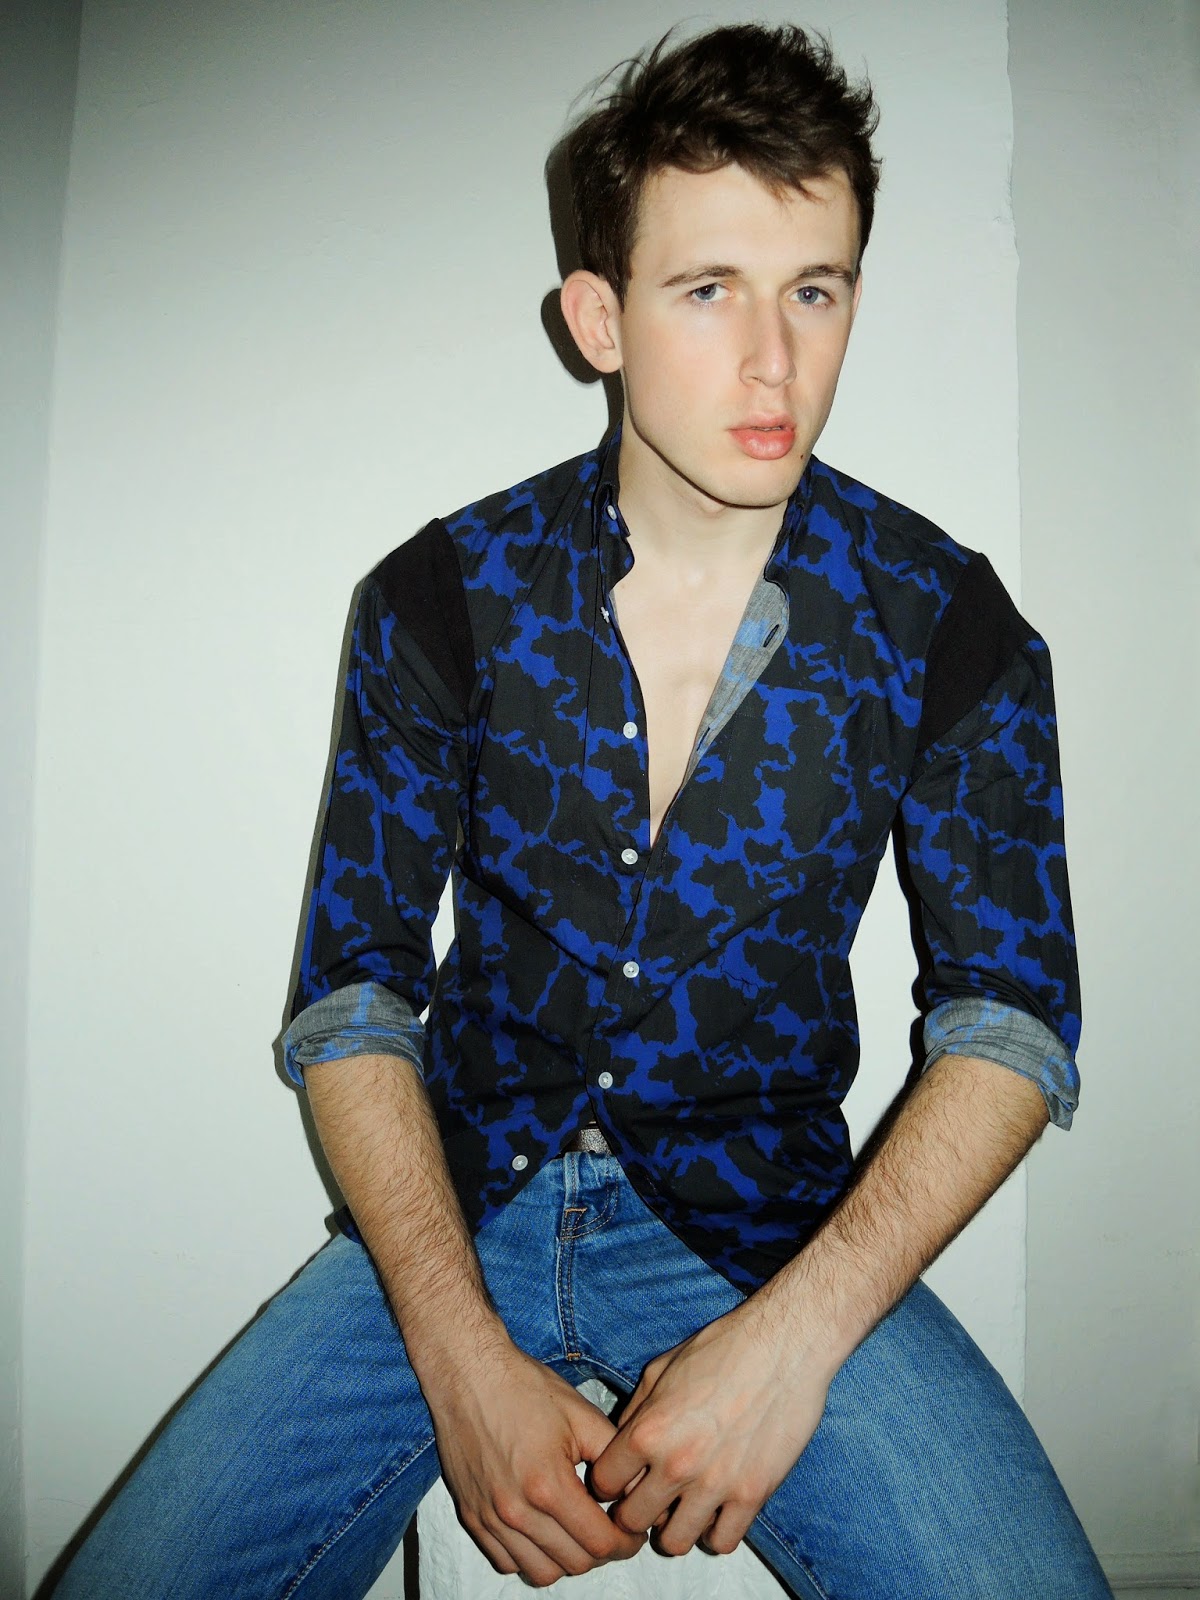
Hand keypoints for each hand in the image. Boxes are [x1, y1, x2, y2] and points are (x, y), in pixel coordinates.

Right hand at [426, 1338, 645, 1586]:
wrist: (468, 1375)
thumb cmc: (524, 1389)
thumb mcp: (581, 1415)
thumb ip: (614, 1458)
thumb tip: (636, 1492)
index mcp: (548, 1485)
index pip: (599, 1542)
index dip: (626, 1542)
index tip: (633, 1532)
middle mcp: (516, 1511)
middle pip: (574, 1564)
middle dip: (601, 1552)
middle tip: (611, 1529)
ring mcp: (490, 1518)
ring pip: (540, 1572)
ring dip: (567, 1559)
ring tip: (578, 1532)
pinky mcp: (471, 1517)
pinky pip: (506, 1562)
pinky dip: (530, 1557)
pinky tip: (544, 1530)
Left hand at [590, 1303, 830, 1557]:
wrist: (784, 1347)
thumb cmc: (722, 1349)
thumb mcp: (662, 1368)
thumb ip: (635, 1412)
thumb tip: (620, 1445)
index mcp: (648, 1430)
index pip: (603, 1484)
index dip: (610, 1480)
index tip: (624, 1476)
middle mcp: (676, 1464)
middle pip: (632, 1520)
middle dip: (635, 1510)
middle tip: (651, 1496)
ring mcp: (715, 1485)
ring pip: (674, 1543)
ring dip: (674, 1527)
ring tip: (684, 1506)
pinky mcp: (753, 1496)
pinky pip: (722, 1543)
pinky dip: (715, 1532)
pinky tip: (718, 1508)